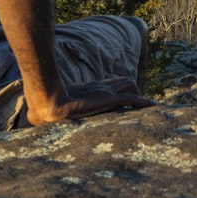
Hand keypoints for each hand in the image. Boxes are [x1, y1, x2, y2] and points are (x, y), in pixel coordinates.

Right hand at [26, 77, 155, 125]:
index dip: (121, 88)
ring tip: (146, 109)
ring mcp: (106, 92)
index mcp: (92, 88)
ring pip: (131, 88)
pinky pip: (132, 99)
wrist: (48, 104)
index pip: (113, 83)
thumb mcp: (58, 105)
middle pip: (126, 82)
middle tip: (140, 105)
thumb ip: (58, 105)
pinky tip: (154, 106)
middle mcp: (101, 87)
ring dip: (139, 97)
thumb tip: (43, 115)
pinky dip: (144, 102)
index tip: (127, 97)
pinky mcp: (109, 99)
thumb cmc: (48, 106)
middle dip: (133, 92)